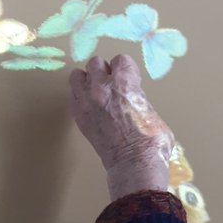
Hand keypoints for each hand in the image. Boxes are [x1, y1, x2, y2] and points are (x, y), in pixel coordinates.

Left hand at [70, 55, 174, 200]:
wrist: (134, 164)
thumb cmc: (151, 141)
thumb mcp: (151, 110)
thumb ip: (138, 97)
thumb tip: (133, 98)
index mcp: (125, 82)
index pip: (121, 59)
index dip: (126, 70)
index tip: (128, 79)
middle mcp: (102, 87)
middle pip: (96, 62)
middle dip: (104, 71)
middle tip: (112, 85)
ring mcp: (86, 101)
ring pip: (77, 75)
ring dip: (86, 80)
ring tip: (96, 92)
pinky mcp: (77, 115)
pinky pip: (71, 95)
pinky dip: (79, 97)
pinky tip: (89, 106)